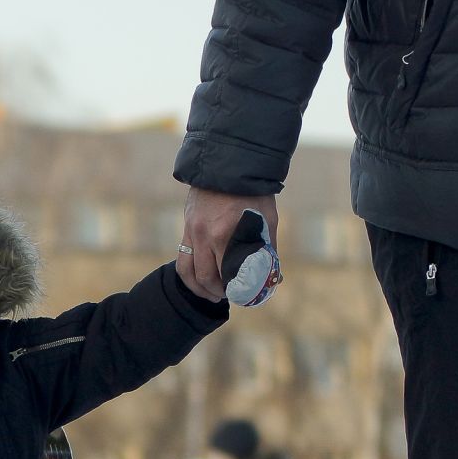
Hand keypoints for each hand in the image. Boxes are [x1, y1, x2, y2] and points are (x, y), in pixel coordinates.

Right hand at [177, 189, 279, 303]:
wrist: (228, 163)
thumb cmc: (253, 192)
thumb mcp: (267, 219)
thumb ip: (268, 249)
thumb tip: (275, 276)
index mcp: (226, 234)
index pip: (227, 274)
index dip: (235, 290)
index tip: (243, 295)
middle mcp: (205, 236)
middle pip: (207, 278)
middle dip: (218, 292)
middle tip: (229, 295)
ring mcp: (192, 232)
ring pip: (189, 273)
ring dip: (200, 288)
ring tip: (212, 294)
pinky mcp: (186, 228)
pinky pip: (182, 259)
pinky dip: (190, 275)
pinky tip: (199, 280)